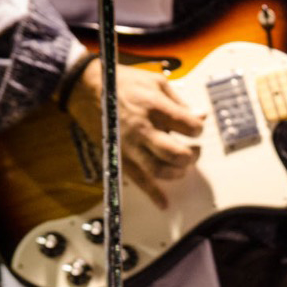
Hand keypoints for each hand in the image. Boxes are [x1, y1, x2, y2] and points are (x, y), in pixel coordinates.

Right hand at [65, 60, 205, 207]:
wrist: (86, 87)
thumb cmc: (123, 83)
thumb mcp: (156, 82)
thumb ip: (179, 102)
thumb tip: (201, 116)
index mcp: (155, 107)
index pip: (189, 126)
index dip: (197, 129)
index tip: (194, 128)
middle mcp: (142, 129)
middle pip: (176, 154)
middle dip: (191, 156)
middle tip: (193, 151)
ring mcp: (129, 145)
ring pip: (159, 170)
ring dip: (176, 173)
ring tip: (181, 167)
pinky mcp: (119, 155)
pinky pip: (137, 180)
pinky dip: (152, 194)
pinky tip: (164, 204)